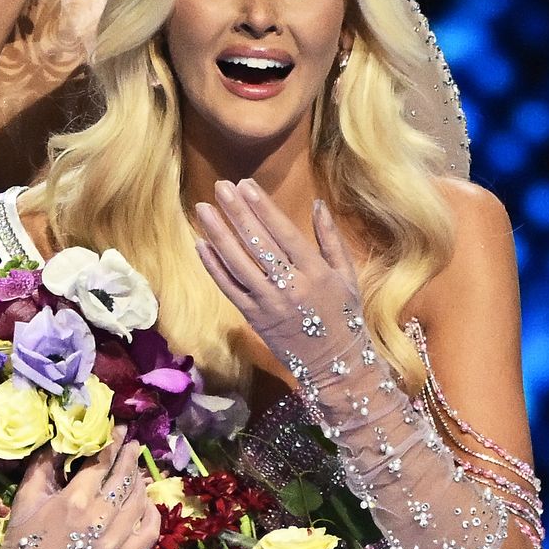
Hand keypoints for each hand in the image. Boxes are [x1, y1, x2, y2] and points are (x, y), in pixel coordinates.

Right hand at [0, 427, 160, 548]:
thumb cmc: (23, 538)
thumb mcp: (26, 495)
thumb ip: (45, 463)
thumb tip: (63, 437)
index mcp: (75, 499)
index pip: (103, 461)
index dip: (113, 442)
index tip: (121, 429)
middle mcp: (99, 518)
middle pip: (124, 477)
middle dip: (130, 456)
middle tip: (132, 444)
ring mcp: (114, 541)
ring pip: (138, 500)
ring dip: (140, 481)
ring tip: (136, 471)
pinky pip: (148, 532)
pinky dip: (152, 514)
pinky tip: (146, 503)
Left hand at [192, 179, 365, 369]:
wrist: (335, 364)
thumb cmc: (344, 316)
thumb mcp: (347, 275)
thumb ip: (330, 239)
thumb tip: (317, 203)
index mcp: (316, 272)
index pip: (284, 233)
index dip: (263, 208)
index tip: (245, 185)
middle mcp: (290, 286)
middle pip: (258, 244)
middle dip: (237, 212)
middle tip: (220, 187)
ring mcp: (269, 303)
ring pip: (238, 264)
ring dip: (218, 235)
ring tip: (203, 209)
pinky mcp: (254, 318)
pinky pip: (230, 289)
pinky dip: (213, 267)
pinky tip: (201, 245)